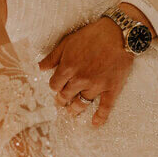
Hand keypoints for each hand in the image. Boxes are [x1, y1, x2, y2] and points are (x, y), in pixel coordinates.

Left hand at [38, 6, 153, 126]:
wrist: (119, 33)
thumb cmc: (92, 35)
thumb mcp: (68, 42)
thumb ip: (52, 57)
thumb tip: (39, 68)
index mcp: (68, 68)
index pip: (54, 85)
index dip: (54, 87)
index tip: (56, 87)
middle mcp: (80, 79)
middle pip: (66, 95)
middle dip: (62, 99)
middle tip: (61, 102)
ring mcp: (96, 85)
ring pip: (82, 103)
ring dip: (75, 109)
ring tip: (72, 112)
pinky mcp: (111, 88)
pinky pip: (105, 107)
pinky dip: (100, 116)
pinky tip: (95, 123)